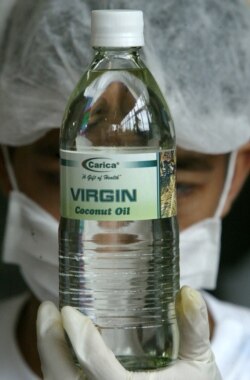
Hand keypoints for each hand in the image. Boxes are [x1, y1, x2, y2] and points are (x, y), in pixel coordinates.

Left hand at [37, 286, 221, 379]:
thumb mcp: (200, 363)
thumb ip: (194, 328)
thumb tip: (188, 292)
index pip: (99, 368)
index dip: (79, 338)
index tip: (66, 310)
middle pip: (65, 379)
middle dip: (49, 343)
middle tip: (47, 309)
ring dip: (48, 353)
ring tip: (48, 321)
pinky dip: (55, 367)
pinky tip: (59, 344)